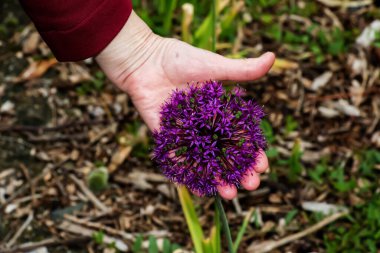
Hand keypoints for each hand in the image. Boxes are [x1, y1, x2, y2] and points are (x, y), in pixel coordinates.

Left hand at [96, 11, 274, 199]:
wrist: (144, 61)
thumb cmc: (179, 60)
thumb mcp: (214, 66)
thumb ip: (241, 69)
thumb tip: (273, 57)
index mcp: (218, 111)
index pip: (240, 136)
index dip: (253, 151)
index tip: (264, 164)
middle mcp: (204, 126)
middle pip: (225, 153)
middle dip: (240, 170)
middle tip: (252, 184)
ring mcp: (186, 134)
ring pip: (205, 161)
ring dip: (218, 178)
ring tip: (231, 193)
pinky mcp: (166, 138)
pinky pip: (179, 161)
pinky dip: (188, 176)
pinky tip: (201, 190)